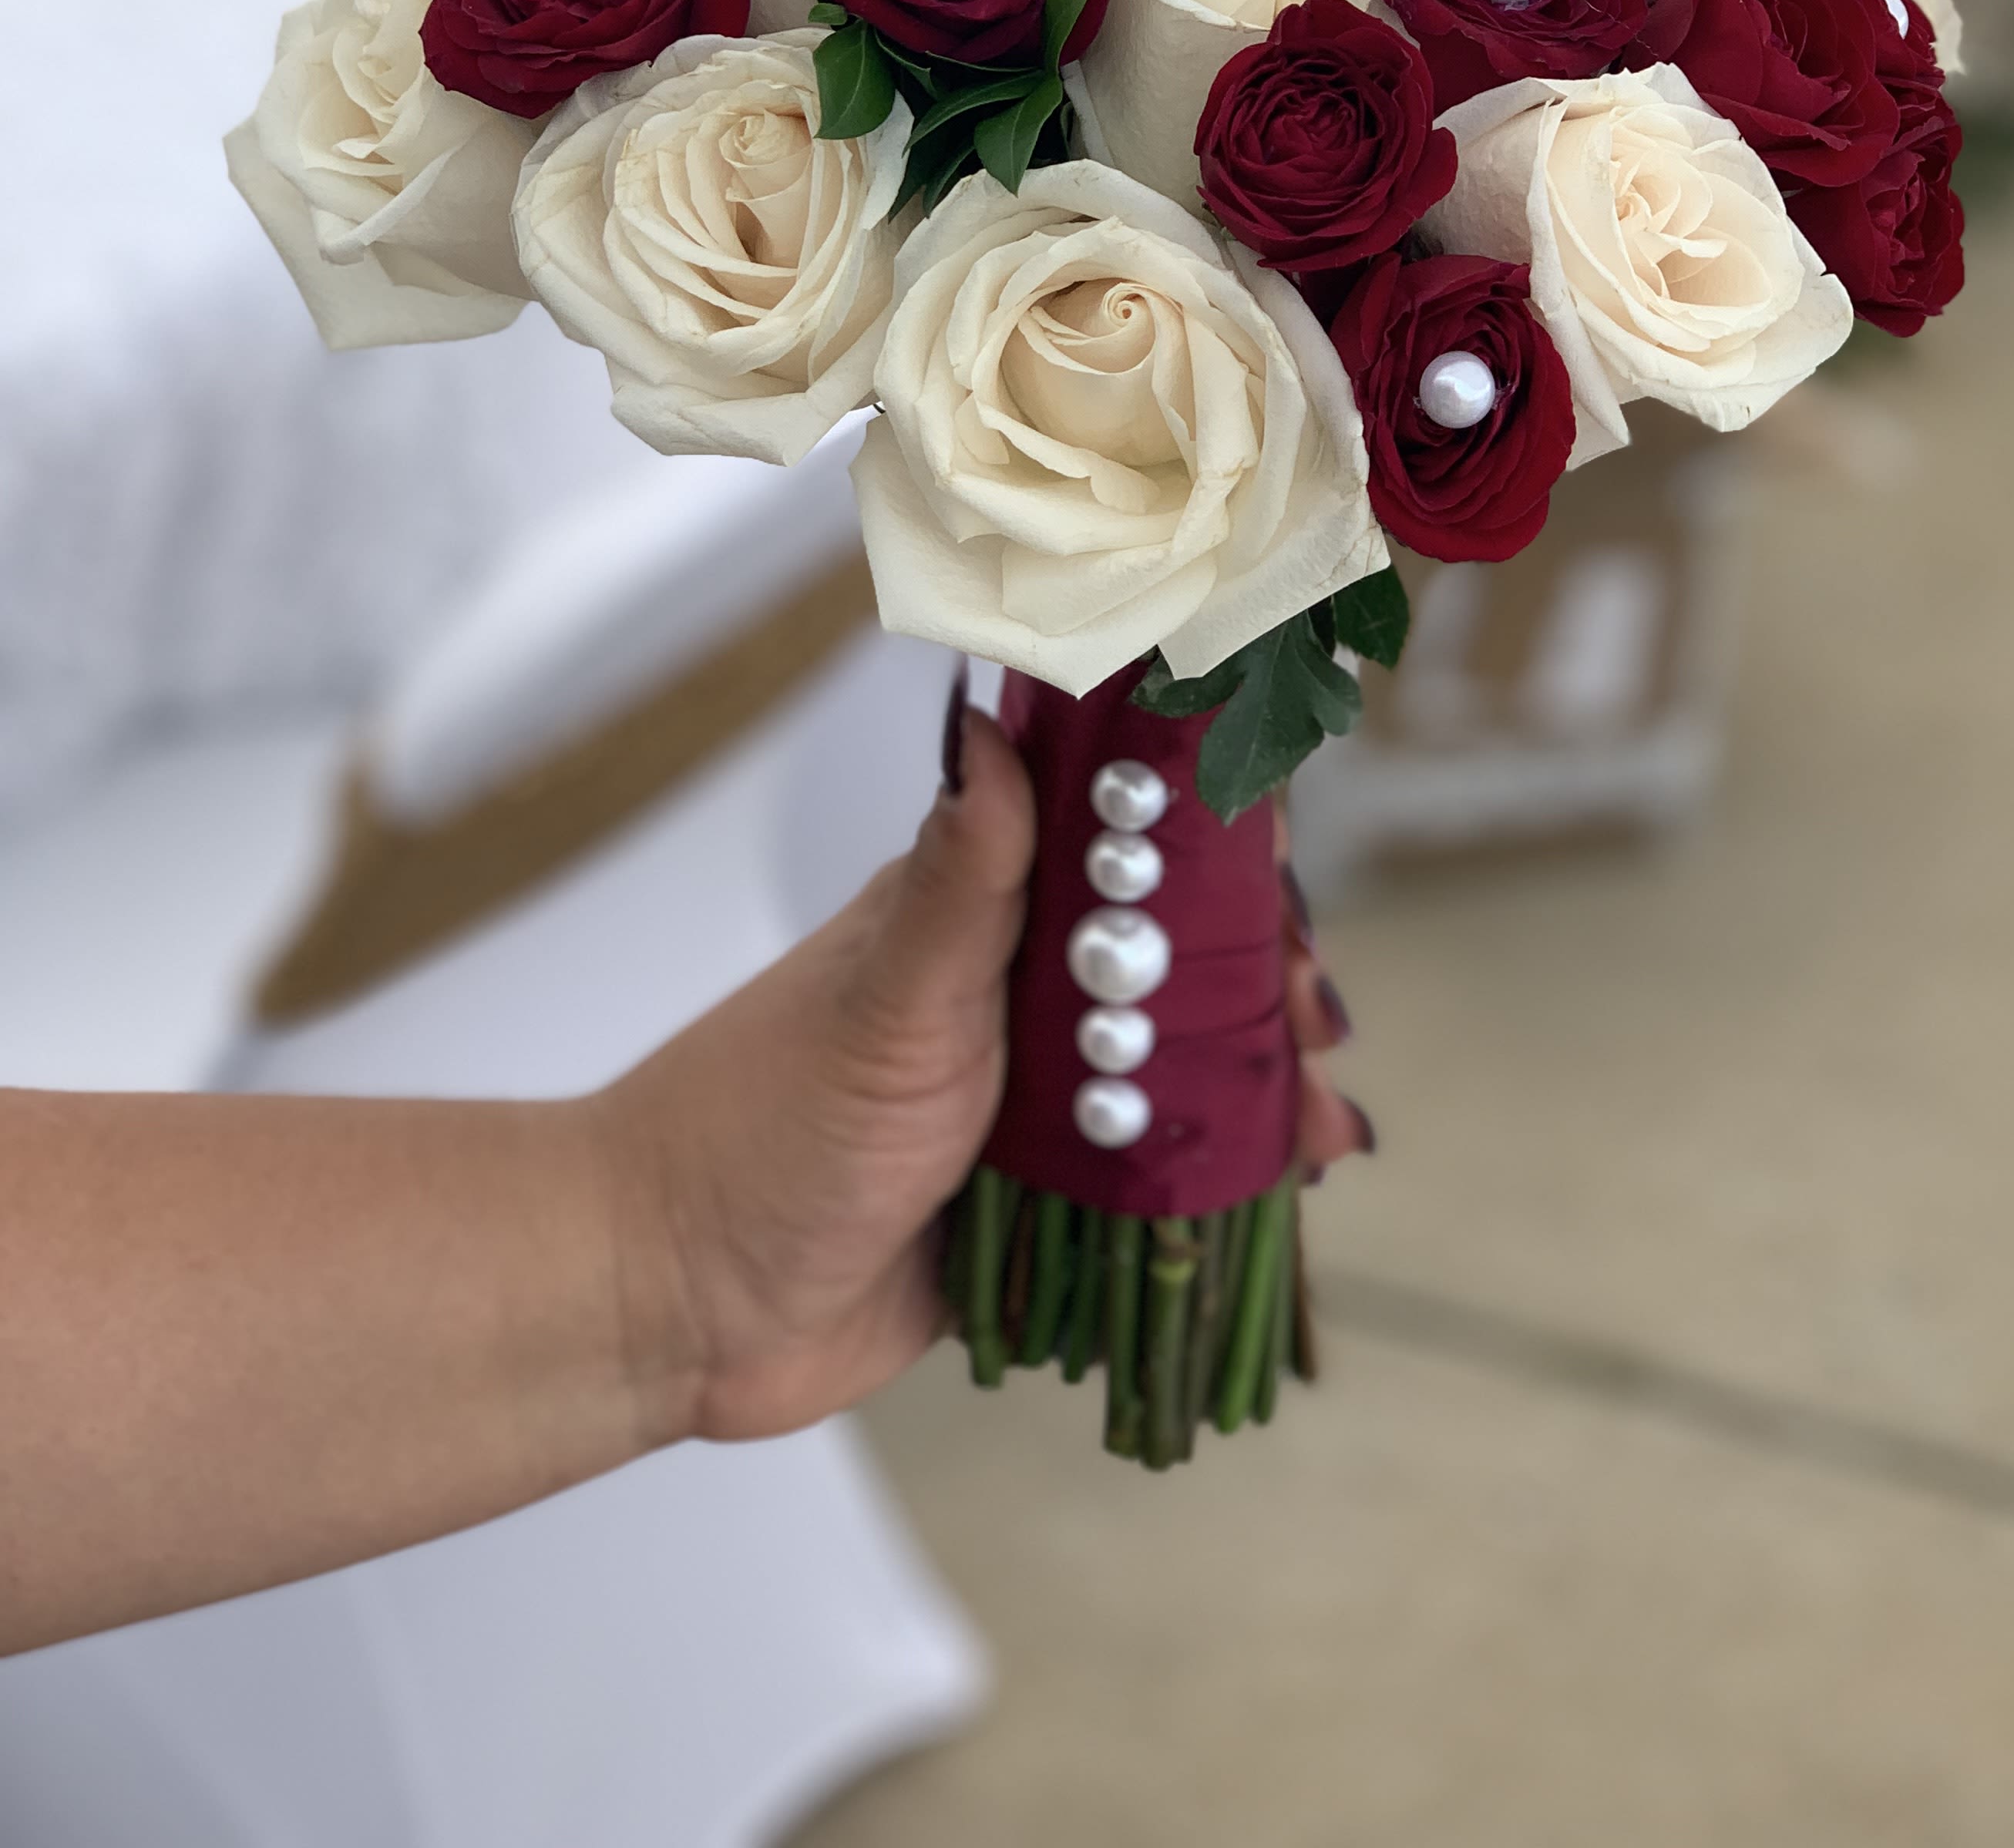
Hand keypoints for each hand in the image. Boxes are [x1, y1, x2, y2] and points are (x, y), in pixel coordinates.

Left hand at [597, 708, 1374, 1450]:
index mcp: (986, 916)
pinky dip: (1228, 1178)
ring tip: (1321, 1128)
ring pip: (1183, 1075)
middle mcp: (1021, 995)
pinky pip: (1158, 1182)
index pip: (1127, 845)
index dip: (1216, 849)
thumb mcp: (887, 995)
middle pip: (1180, 967)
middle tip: (1317, 1024)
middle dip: (1265, 986)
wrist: (680, 1303)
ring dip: (1263, 1087)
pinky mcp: (1041, 1205)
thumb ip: (961, 875)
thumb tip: (994, 722)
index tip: (1281, 872)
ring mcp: (1037, 1102)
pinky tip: (1286, 1188)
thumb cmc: (765, 1126)